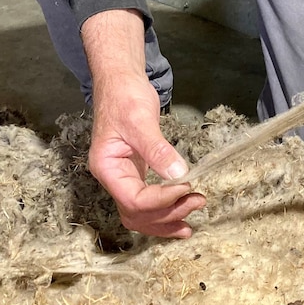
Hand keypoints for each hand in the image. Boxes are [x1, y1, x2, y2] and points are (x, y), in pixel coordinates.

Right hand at [82, 9, 205, 236]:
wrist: (121, 82)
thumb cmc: (125, 96)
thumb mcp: (141, 120)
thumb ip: (157, 149)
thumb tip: (179, 175)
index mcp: (106, 167)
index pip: (133, 198)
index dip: (161, 199)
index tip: (187, 188)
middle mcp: (113, 178)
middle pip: (136, 213)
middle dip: (166, 214)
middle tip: (197, 202)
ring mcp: (124, 177)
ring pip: (141, 214)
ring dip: (165, 220)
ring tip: (191, 222)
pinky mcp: (137, 173)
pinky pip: (147, 201)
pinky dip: (164, 210)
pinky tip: (182, 212)